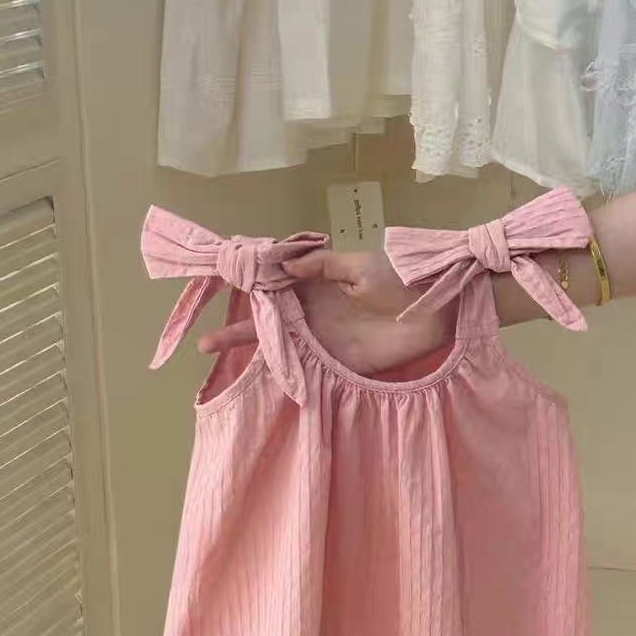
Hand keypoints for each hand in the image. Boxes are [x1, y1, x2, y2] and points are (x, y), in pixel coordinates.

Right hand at [197, 250, 453, 375]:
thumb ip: (321, 266)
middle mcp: (311, 311)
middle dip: (237, 325)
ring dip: (247, 346)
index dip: (247, 285)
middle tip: (202, 337)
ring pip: (276, 343)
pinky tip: (252, 371)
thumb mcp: (358, 264)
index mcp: (315, 282)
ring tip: (210, 348)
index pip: (273, 284)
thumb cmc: (398, 279)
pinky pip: (302, 365)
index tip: (218, 283)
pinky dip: (278, 368)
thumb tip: (283, 265)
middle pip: (266, 318)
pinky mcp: (336, 360)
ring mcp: (321, 337)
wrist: (433, 310)